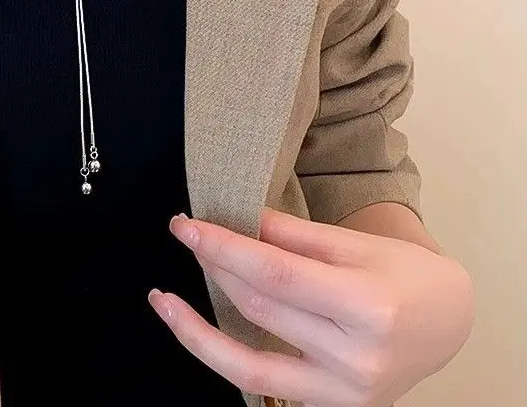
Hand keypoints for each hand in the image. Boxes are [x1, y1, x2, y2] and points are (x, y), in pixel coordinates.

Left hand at [148, 209, 473, 406]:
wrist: (445, 324)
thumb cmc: (404, 273)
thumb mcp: (354, 243)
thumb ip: (293, 235)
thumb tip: (237, 219)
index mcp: (369, 307)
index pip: (275, 274)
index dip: (223, 247)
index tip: (185, 225)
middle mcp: (356, 360)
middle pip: (260, 310)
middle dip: (214, 268)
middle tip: (185, 236)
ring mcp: (343, 396)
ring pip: (249, 362)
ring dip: (197, 328)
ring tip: (163, 299)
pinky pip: (263, 385)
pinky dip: (224, 358)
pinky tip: (196, 332)